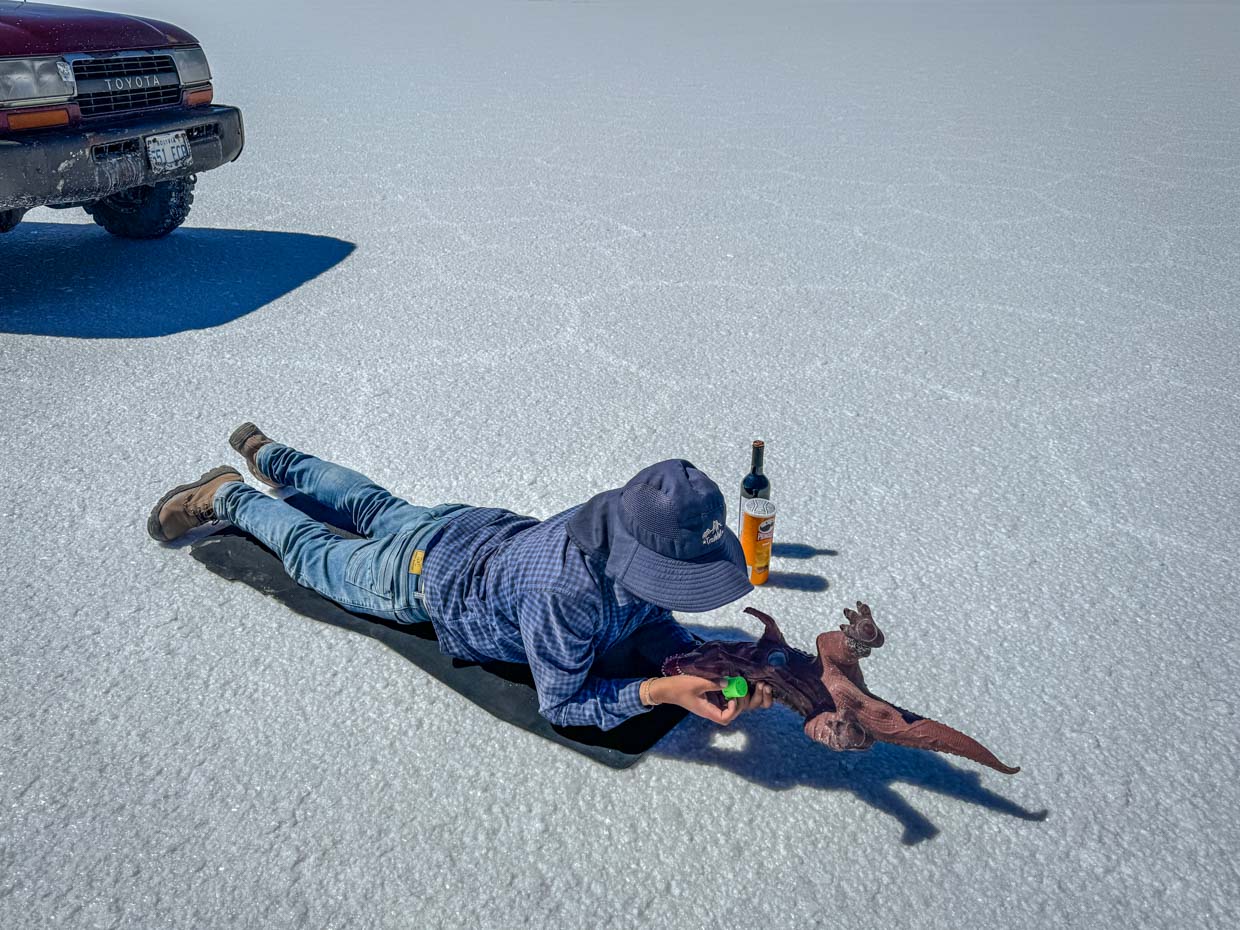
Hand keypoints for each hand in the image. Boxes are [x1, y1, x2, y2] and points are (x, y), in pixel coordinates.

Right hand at [647, 676, 772, 724]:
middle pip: (734, 712)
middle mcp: (714, 708)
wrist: (667, 688)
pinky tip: (737, 681)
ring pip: (735, 704)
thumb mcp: (697, 683)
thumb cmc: (680, 687)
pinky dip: (735, 691)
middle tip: (746, 686)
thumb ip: (714, 683)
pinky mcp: (714, 696)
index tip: (733, 696)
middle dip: (745, 701)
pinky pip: (729, 696)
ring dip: (743, 695)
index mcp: (708, 710)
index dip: (734, 709)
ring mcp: (714, 703)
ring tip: (746, 682)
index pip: (726, 718)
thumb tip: (730, 682)